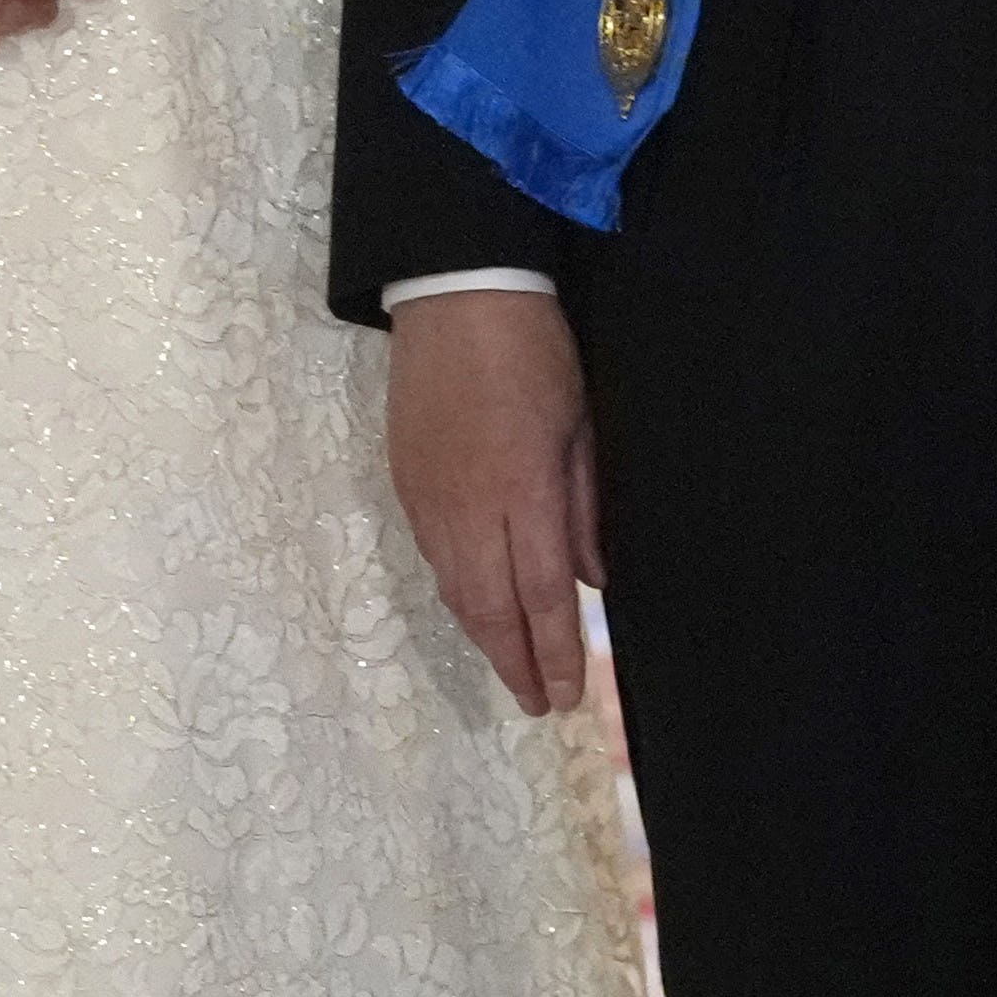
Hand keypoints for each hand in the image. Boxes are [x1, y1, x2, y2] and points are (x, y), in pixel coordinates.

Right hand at [386, 286, 598, 714]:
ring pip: (454, 589)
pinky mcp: (405, 482)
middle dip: (515, 663)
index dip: (555, 652)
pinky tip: (475, 607)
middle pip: (489, 608)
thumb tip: (592, 577)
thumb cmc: (534, 348)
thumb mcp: (580, 421)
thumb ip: (584, 504)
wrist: (453, 292)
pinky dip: (457, 594)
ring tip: (510, 667)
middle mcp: (470, 507)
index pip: (542, 594)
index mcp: (523, 490)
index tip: (566, 697)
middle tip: (537, 704)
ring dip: (484, 636)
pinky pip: (432, 557)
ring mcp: (430, 497)